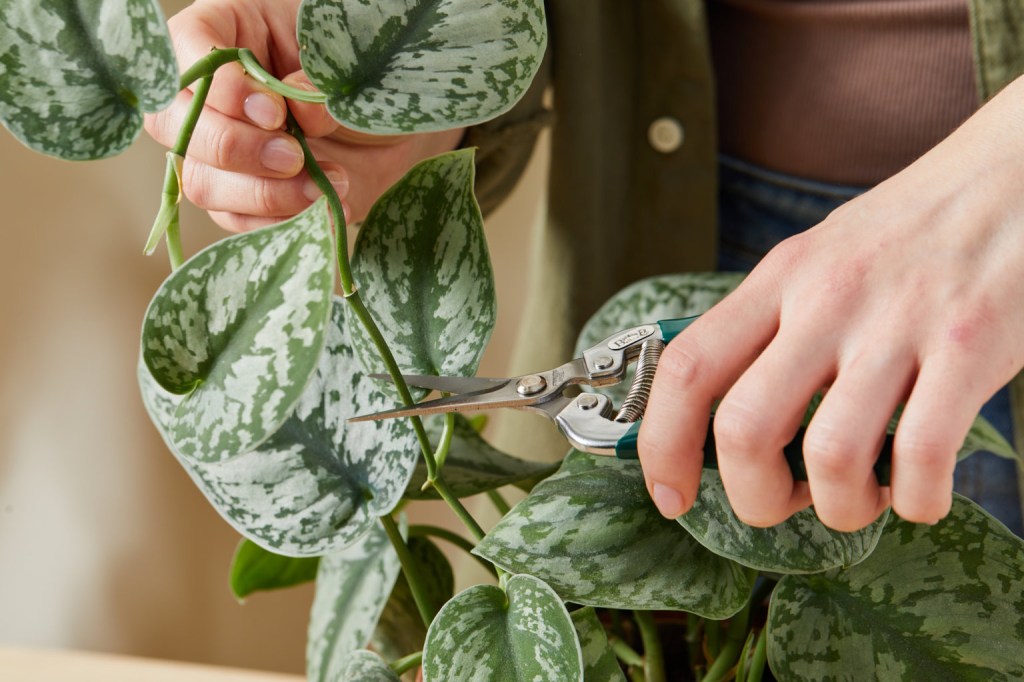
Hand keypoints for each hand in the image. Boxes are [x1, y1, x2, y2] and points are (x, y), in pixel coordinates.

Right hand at [143, 0, 463, 231]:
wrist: (390, 127)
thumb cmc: (362, 74)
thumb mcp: (346, 62)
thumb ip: (318, 83)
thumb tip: (297, 114)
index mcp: (223, 31)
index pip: (186, 54)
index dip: (221, 90)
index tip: (274, 113)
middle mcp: (206, 93)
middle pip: (179, 128)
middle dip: (237, 149)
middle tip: (294, 157)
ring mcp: (217, 149)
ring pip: (202, 182)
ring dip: (263, 194)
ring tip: (323, 185)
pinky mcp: (240, 196)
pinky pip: (237, 221)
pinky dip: (281, 222)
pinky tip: (326, 208)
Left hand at [638, 76, 1023, 531]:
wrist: (1015, 173)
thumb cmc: (909, 231)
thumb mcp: (817, 258)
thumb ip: (767, 326)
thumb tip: (719, 420)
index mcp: (779, 278)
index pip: (686, 369)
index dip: (661, 445)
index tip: (668, 494)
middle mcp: (825, 299)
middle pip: (742, 428)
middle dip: (753, 496)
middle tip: (784, 500)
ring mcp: (898, 323)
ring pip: (830, 457)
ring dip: (839, 507)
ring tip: (862, 494)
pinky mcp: (970, 346)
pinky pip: (922, 457)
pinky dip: (915, 501)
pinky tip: (919, 490)